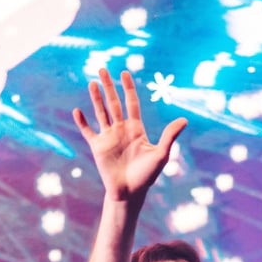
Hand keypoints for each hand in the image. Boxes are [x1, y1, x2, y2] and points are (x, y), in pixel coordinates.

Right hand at [73, 68, 187, 201]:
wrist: (130, 193)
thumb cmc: (146, 176)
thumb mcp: (161, 154)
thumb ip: (170, 136)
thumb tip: (185, 120)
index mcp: (136, 129)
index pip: (131, 103)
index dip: (128, 88)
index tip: (124, 73)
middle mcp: (121, 130)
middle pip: (113, 103)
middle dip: (108, 86)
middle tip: (102, 69)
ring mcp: (108, 137)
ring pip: (101, 112)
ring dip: (96, 98)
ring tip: (92, 83)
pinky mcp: (98, 147)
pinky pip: (88, 132)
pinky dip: (82, 122)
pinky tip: (77, 110)